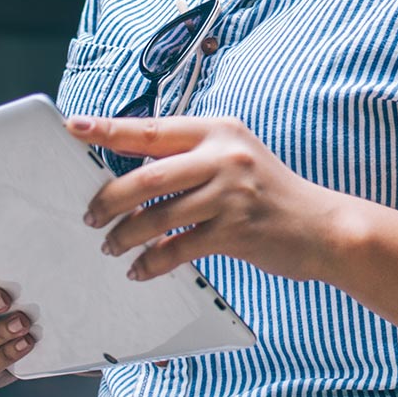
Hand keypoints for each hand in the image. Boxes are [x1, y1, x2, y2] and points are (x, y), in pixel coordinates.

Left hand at [71, 115, 340, 283]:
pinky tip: (140, 270)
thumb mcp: (235, 157)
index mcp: (218, 129)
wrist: (324, 226)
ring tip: (110, 247)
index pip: (151, 129)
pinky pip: (178, 249)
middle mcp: (224, 155)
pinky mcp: (236, 230)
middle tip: (89, 216)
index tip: (73, 126)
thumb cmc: (269, 192)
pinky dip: (153, 262)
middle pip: (147, 177)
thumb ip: (192, 158)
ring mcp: (231, 192)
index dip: (108, 129)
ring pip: (158, 216)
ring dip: (126, 235)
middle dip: (109, 199)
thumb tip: (134, 172)